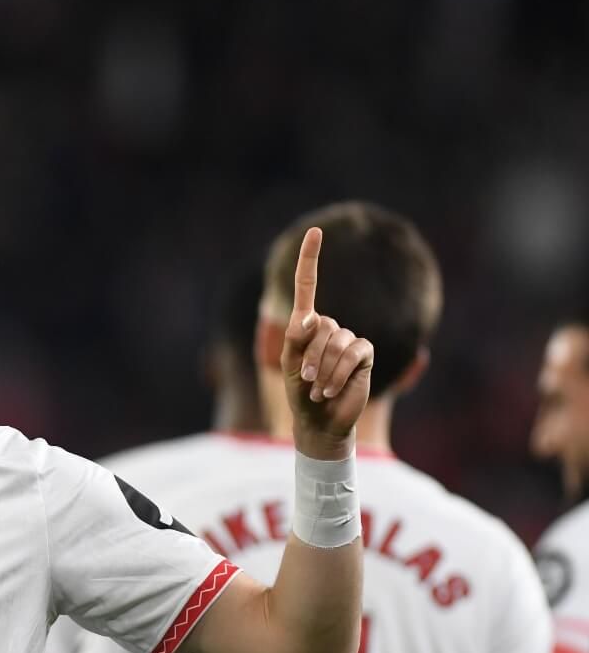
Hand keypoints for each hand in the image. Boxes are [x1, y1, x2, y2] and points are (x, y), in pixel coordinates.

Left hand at [281, 227, 373, 459]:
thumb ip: (295, 338)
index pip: (308, 286)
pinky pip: (352, 354)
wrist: (319, 420)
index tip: (315, 232)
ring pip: (336, 342)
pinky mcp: (365, 354)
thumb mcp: (288, 363)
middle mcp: (330, 327)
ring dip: (323, 371)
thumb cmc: (300, 391)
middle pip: (320, 327)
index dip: (310, 259)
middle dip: (309, 357)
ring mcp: (349, 339)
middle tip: (306, 381)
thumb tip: (312, 316)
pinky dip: (338, 375)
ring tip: (319, 389)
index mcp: (307, 325)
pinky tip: (332, 390)